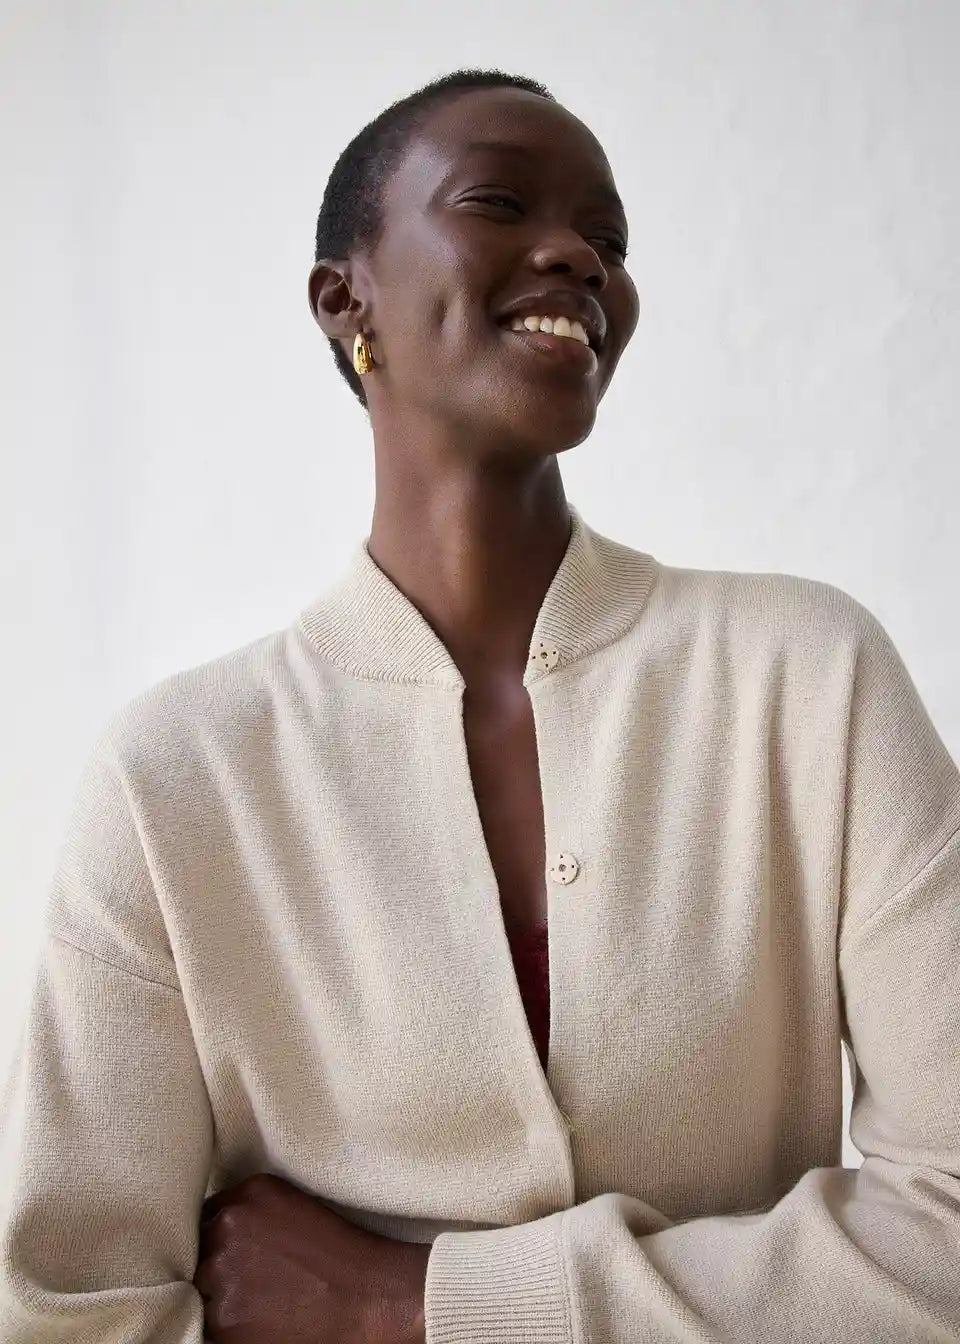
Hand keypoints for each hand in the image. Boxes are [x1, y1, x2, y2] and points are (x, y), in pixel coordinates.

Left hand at [193, 1172, 429, 1342]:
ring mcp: (220, 1276)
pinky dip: (228, 1329)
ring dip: (220, 1299)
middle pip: (200, 1252)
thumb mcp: (295, 1206)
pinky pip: (209, 1326)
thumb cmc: (341, 1254)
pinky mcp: (223, 1323)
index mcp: (247, 1194)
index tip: (232, 1252)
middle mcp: (227, 1229)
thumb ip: (252, 1211)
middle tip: (252, 1282)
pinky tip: (257, 1323)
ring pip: (202, 1291)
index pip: (207, 1214)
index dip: (218, 1236)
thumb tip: (220, 1229)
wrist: (369, 1298)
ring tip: (258, 1304)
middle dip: (218, 1267)